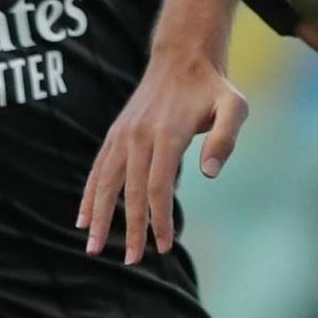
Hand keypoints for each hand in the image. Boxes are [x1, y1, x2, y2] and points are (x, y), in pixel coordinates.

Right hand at [79, 54, 248, 263]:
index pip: (158, 187)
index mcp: (167, 134)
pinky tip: (83, 218)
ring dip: (99, 216)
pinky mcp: (116, 133)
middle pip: (130, 190)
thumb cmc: (213, 87)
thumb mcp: (234, 107)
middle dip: (130, 229)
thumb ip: (226, 139)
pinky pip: (99, 168)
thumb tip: (209, 174)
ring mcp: (123, 134)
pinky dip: (89, 194)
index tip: (163, 246)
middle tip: (132, 261)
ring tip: (92, 247)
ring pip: (106, 182)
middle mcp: (139, 135)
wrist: (182, 57)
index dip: (159, 220)